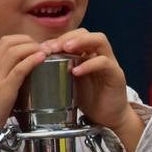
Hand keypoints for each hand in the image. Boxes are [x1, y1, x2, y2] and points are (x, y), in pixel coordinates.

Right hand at [0, 35, 47, 151]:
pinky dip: (32, 60)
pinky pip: (19, 68)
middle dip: (28, 40)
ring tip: (44, 52)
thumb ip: (1, 84)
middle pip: (9, 42)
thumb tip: (16, 83)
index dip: (21, 41)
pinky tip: (42, 59)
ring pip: (14, 51)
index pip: (3, 44)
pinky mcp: (3, 89)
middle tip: (41, 48)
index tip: (33, 47)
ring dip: (32, 48)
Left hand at [36, 29, 144, 151]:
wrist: (107, 119)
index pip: (75, 35)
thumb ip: (59, 71)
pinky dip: (89, 65)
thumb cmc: (88, 99)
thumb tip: (35, 64)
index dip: (59, 38)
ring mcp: (110, 63)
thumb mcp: (69, 82)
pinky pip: (104, 63)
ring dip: (81, 42)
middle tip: (53, 46)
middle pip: (87, 33)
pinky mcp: (116, 75)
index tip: (44, 47)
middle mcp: (100, 54)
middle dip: (68, 37)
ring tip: (65, 49)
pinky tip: (76, 71)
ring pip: (100, 40)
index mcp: (88, 54)